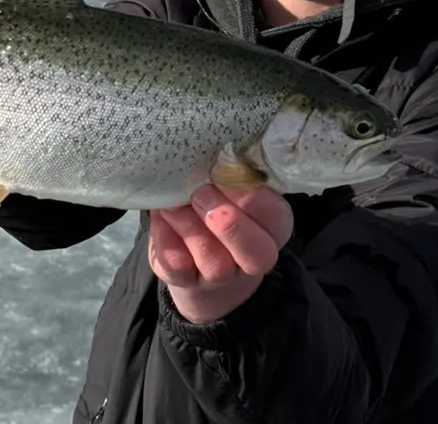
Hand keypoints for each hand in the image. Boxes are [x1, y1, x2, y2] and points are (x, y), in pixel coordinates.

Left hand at [148, 184, 293, 323]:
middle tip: (201, 193)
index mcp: (273, 227)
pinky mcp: (188, 283)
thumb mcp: (233, 188)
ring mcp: (223, 278)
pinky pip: (177, 264)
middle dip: (228, 222)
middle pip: (256, 252)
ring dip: (188, 224)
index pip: (275, 216)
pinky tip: (162, 216)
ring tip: (173, 202)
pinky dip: (165, 235)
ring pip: (214, 262)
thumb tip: (211, 155)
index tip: (224, 173)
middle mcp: (254, 258)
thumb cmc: (221, 204)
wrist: (198, 260)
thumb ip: (230, 176)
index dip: (250, 196)